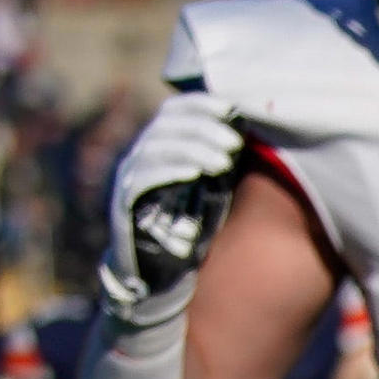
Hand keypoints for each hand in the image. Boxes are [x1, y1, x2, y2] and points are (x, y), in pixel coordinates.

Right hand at [103, 89, 246, 315]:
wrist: (159, 273)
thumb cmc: (192, 228)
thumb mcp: (213, 189)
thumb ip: (223, 160)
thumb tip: (254, 131)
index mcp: (161, 146)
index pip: (174, 111)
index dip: (199, 105)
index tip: (231, 108)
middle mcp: (141, 155)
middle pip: (167, 126)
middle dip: (203, 129)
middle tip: (234, 141)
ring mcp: (130, 178)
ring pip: (156, 148)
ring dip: (192, 149)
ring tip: (224, 159)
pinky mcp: (124, 202)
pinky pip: (144, 178)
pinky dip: (170, 171)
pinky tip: (193, 172)